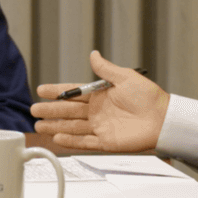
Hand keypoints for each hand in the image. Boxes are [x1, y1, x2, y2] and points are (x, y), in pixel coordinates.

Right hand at [31, 50, 168, 152]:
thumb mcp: (126, 77)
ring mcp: (101, 127)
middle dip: (50, 110)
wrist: (163, 119)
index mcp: (101, 94)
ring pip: (72, 127)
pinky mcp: (106, 142)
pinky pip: (84, 142)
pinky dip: (70, 141)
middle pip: (68, 111)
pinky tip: (57, 138)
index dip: (57, 91)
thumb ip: (106, 69)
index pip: (74, 92)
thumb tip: (93, 55)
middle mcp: (98, 111)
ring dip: (56, 126)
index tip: (41, 90)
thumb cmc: (149, 97)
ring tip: (39, 126)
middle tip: (34, 110)